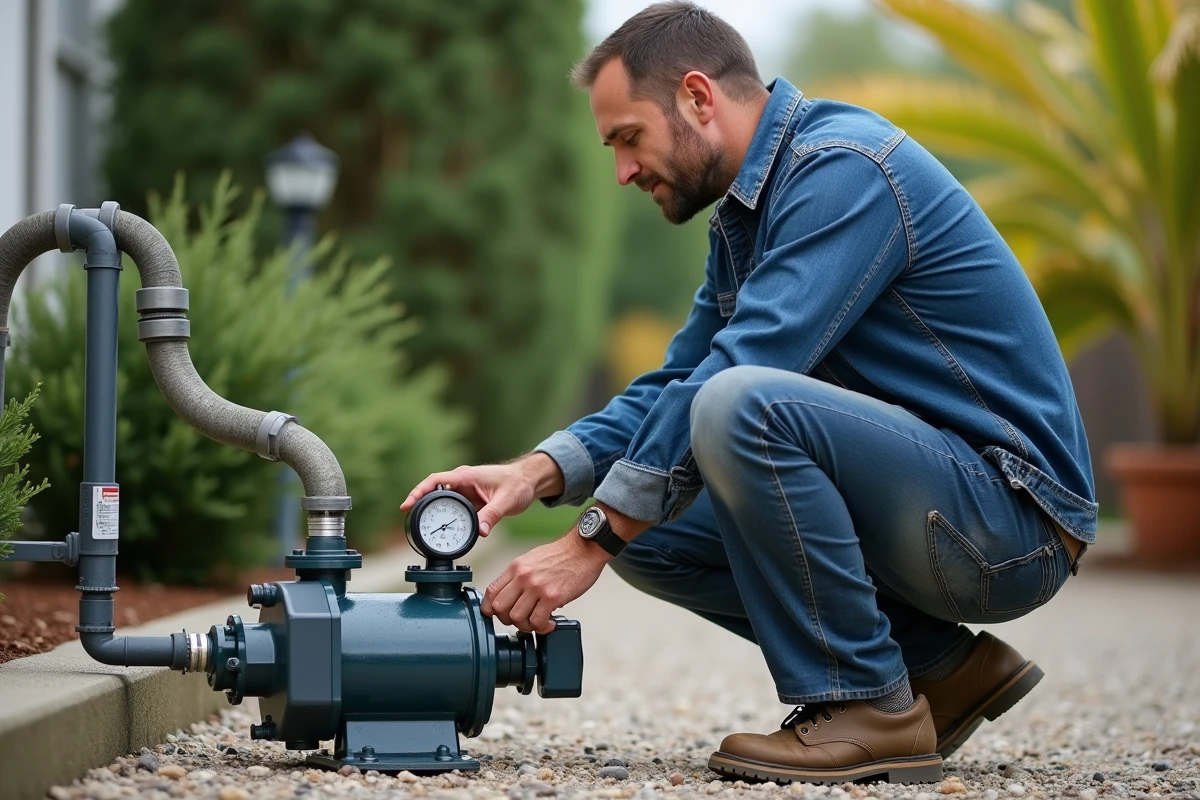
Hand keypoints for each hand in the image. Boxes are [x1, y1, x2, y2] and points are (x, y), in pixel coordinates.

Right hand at [402, 462, 539, 536]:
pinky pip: (452, 509)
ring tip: (422, 529)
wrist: (529, 481)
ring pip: (442, 501)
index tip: (407, 504)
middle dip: (420, 504)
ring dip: (432, 513)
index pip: (435, 480)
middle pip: (433, 491)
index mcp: (466, 476)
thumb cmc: (519, 484)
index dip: (419, 491)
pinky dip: (446, 518)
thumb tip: (480, 532)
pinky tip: (443, 530)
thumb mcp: (507, 500)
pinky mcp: (469, 501)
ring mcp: (464, 491)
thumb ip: (492, 515)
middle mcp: (462, 482)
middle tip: (411, 523)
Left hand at [482, 535, 607, 633]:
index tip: (498, 615)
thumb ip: (519, 577)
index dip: (490, 608)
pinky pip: (538, 621)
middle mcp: (523, 576)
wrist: (584, 548)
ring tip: (537, 623)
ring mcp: (537, 587)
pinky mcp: (553, 597)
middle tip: (521, 620)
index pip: (491, 592)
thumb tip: (512, 598)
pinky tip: (549, 623)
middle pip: (500, 608)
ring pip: (516, 618)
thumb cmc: (562, 555)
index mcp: (516, 567)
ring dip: (526, 626)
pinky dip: (542, 627)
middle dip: (507, 620)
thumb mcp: (532, 559)